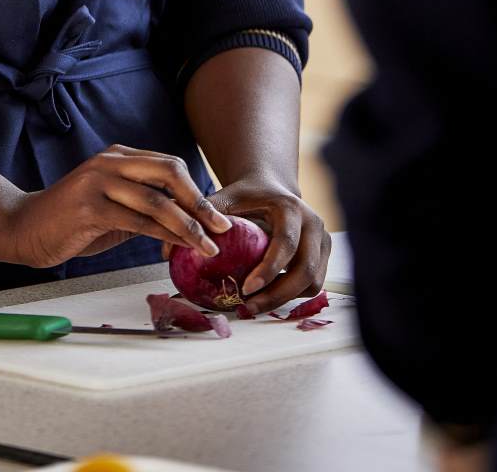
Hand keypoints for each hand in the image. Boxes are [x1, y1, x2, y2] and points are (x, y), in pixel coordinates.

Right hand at [7, 145, 231, 268]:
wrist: (24, 228)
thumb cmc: (71, 221)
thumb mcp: (112, 207)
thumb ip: (143, 207)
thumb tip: (187, 221)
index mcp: (118, 156)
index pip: (169, 165)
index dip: (198, 190)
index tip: (219, 216)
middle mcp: (110, 162)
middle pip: (169, 172)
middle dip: (201, 202)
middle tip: (222, 228)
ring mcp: (98, 182)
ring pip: (156, 200)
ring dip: (188, 226)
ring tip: (208, 246)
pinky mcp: (89, 207)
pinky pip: (136, 221)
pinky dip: (163, 236)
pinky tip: (177, 249)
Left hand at [208, 175, 329, 314]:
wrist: (271, 188)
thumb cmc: (245, 196)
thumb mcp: (225, 198)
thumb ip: (203, 218)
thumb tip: (172, 250)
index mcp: (291, 208)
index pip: (286, 243)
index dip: (269, 269)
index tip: (245, 288)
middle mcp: (314, 224)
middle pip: (306, 270)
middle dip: (278, 295)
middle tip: (248, 307)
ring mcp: (323, 241)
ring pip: (312, 283)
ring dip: (284, 299)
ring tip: (253, 305)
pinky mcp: (324, 256)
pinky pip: (312, 285)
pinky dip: (291, 296)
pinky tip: (266, 295)